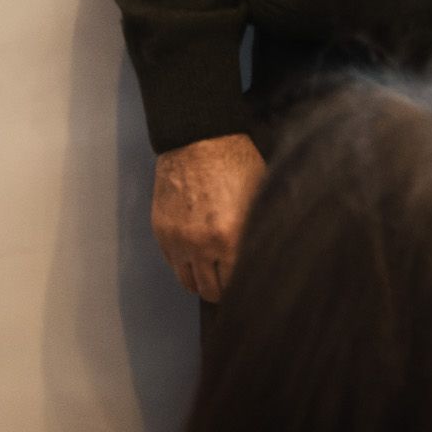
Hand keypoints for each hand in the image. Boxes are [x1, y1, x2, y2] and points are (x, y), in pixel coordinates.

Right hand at [150, 135, 267, 302]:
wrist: (198, 140)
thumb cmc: (235, 164)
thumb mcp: (260, 197)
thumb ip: (260, 232)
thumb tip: (270, 258)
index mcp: (231, 238)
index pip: (238, 284)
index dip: (246, 288)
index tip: (250, 286)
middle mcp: (202, 245)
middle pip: (212, 291)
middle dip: (223, 290)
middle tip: (230, 284)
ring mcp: (178, 240)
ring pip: (188, 283)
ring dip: (202, 282)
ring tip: (212, 274)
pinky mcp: (162, 232)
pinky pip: (172, 264)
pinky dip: (184, 265)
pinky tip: (196, 256)